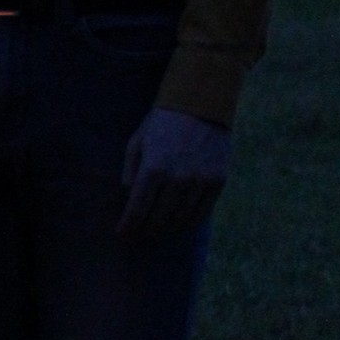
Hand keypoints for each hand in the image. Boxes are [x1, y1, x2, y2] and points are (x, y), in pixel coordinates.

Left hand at [119, 106, 231, 236]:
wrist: (201, 105)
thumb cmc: (162, 124)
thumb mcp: (137, 142)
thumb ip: (130, 172)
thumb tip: (129, 200)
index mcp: (153, 168)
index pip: (137, 209)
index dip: (128, 226)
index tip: (122, 234)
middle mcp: (178, 178)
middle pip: (159, 219)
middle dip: (145, 230)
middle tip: (139, 234)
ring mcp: (200, 180)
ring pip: (181, 219)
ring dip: (167, 229)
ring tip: (158, 230)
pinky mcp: (218, 180)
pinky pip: (202, 212)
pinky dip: (189, 222)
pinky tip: (180, 223)